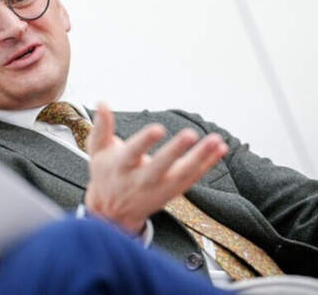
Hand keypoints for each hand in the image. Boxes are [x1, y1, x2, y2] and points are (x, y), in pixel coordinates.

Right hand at [84, 104, 228, 233]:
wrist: (113, 213)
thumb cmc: (107, 175)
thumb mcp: (97, 152)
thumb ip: (101, 128)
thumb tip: (102, 103)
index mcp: (122, 167)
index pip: (133, 153)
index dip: (145, 142)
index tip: (157, 128)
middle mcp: (142, 180)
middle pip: (161, 167)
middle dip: (176, 151)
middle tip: (191, 134)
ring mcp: (160, 188)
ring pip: (184, 174)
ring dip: (202, 157)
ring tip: (216, 140)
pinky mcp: (175, 191)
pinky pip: (194, 177)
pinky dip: (208, 163)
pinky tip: (221, 148)